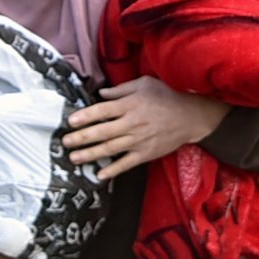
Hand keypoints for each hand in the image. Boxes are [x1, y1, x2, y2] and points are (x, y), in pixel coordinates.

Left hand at [63, 76, 229, 180]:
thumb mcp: (146, 84)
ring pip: (110, 148)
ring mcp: (139, 140)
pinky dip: (113, 169)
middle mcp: (132, 123)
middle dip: (81, 138)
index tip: (70, 122)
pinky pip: (127, 163)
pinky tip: (99, 174)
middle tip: (65, 143)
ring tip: (74, 158)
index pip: (102, 111)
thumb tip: (101, 94)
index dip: (85, 117)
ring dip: (90, 154)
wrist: (193, 116)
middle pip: (102, 132)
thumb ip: (122, 89)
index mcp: (131, 105)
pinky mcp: (146, 153)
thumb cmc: (169, 96)